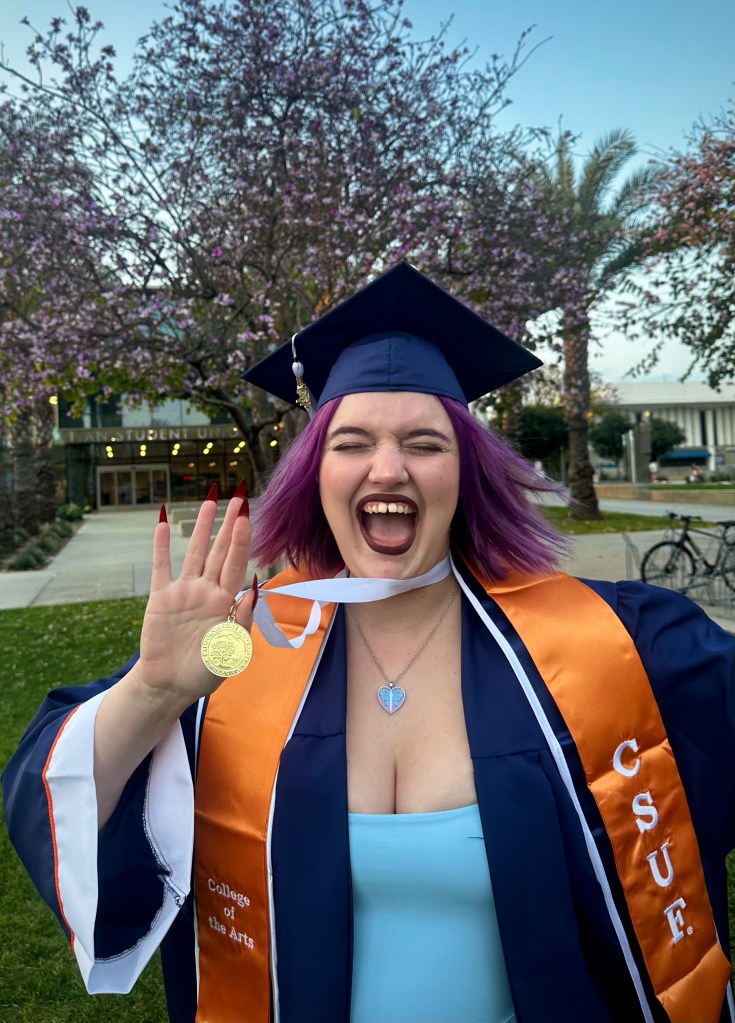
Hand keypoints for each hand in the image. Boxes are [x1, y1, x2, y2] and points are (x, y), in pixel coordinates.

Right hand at [136, 484, 254, 707]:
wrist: (170, 685)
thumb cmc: (204, 672)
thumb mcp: (230, 650)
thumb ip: (241, 620)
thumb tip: (254, 591)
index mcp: (227, 602)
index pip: (236, 564)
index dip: (241, 540)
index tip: (248, 516)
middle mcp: (207, 591)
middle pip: (220, 551)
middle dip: (229, 524)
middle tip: (238, 497)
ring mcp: (184, 592)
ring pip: (195, 552)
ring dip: (201, 528)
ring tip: (209, 501)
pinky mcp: (160, 598)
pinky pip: (161, 567)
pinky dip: (162, 546)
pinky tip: (163, 523)